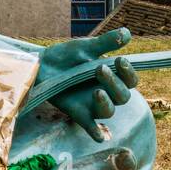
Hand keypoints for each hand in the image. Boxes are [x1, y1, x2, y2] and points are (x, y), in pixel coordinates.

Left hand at [38, 28, 139, 142]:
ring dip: (106, 103)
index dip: (129, 73)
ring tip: (96, 91)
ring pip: (109, 111)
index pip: (130, 80)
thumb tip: (127, 33)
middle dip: (115, 83)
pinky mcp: (77, 113)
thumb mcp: (84, 47)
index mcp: (111, 77)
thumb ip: (105, 43)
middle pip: (123, 97)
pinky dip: (96, 132)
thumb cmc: (65, 57)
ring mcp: (92, 105)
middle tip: (99, 69)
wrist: (39, 65)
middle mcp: (106, 93)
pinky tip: (99, 137)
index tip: (120, 60)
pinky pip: (90, 126)